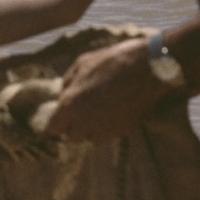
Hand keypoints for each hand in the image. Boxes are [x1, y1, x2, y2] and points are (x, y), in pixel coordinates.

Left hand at [42, 38, 170, 143]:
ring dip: (91, 128)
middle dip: (74, 125)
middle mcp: (84, 123)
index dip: (57, 121)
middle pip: (72, 136)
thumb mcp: (82, 63)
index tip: (61, 116)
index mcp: (70, 105)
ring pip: (90, 138)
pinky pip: (108, 135)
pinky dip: (107, 127)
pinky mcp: (122, 131)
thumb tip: (62, 92)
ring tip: (100, 110)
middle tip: (82, 110)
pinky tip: (114, 111)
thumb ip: (68, 81)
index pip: (53, 128)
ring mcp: (104, 130)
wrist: (146, 69)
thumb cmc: (112, 62)